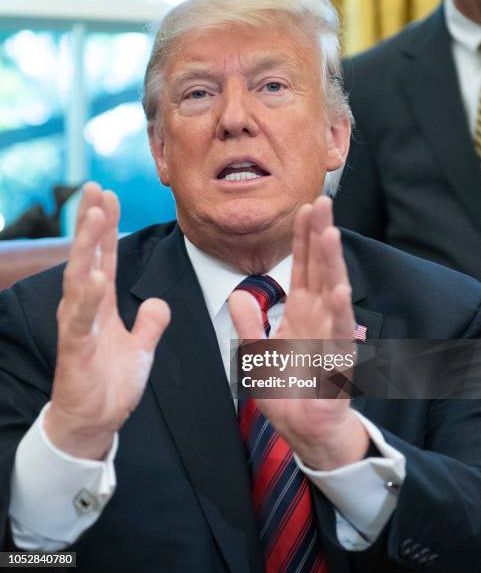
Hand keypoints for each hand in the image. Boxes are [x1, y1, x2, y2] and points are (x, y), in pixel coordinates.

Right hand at [44, 183, 169, 459]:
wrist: (94, 422)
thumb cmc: (110, 382)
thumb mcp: (140, 348)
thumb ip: (149, 323)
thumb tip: (158, 302)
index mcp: (100, 306)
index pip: (104, 257)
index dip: (107, 227)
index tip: (109, 195)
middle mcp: (85, 310)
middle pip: (88, 258)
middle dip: (92, 222)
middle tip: (95, 188)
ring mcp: (78, 328)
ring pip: (79, 279)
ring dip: (87, 247)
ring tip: (93, 215)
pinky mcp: (75, 351)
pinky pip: (81, 321)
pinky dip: (88, 297)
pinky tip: (95, 274)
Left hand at [229, 196, 368, 469]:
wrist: (304, 428)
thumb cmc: (288, 389)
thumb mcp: (258, 351)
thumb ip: (249, 322)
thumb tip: (237, 294)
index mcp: (300, 312)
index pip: (301, 267)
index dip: (301, 238)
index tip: (302, 208)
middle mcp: (317, 317)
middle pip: (319, 269)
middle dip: (319, 235)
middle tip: (321, 201)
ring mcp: (328, 337)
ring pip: (331, 292)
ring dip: (330, 263)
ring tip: (329, 232)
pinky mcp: (334, 362)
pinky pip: (337, 335)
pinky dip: (338, 313)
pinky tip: (338, 290)